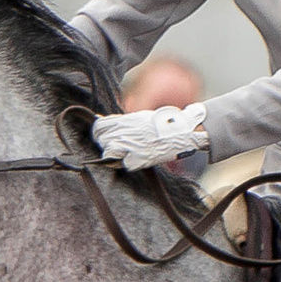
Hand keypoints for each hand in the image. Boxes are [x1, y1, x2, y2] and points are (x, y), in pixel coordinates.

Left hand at [89, 102, 207, 169]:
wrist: (182, 132)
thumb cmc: (164, 124)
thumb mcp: (142, 117)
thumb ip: (125, 122)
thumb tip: (107, 122)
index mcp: (126, 120)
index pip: (100, 125)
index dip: (99, 132)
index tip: (102, 136)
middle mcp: (125, 132)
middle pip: (102, 140)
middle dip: (106, 144)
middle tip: (115, 147)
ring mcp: (131, 146)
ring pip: (109, 153)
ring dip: (114, 155)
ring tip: (124, 154)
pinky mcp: (138, 158)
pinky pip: (125, 164)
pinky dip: (130, 163)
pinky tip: (136, 160)